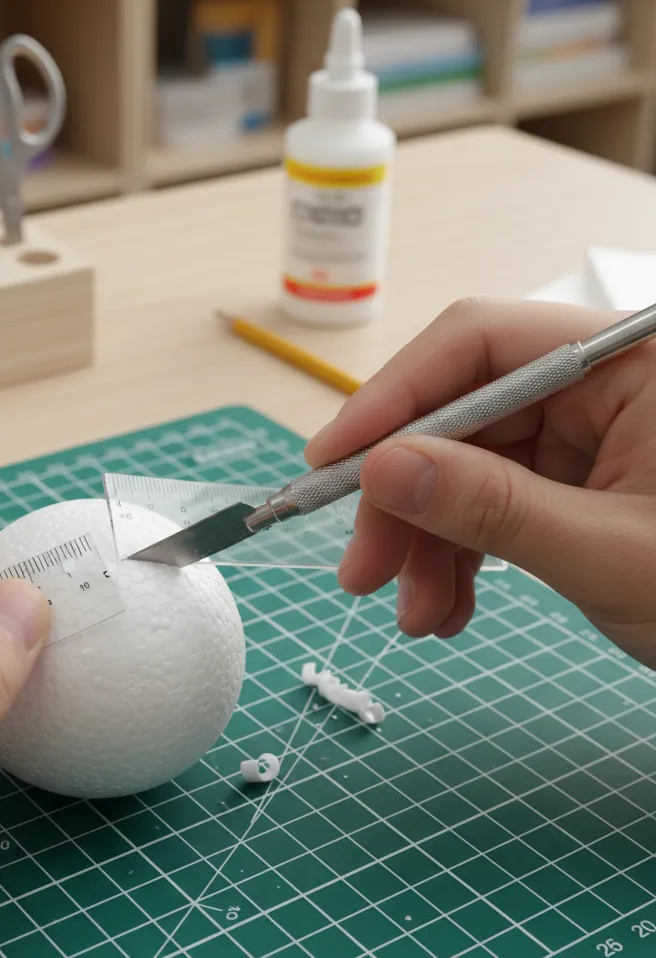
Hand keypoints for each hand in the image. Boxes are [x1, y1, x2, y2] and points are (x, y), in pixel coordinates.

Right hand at [305, 297, 655, 666]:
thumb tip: (382, 471)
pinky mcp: (576, 479)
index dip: (392, 398)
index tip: (331, 463)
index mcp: (634, 359)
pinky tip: (450, 608)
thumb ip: (493, 508)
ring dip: (425, 543)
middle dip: (403, 498)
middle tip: (361, 571)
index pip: (481, 343)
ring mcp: (588, 432)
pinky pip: (490, 503)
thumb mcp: (613, 554)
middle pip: (460, 414)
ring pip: (464, 467)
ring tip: (418, 615)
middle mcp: (604, 381)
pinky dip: (459, 557)